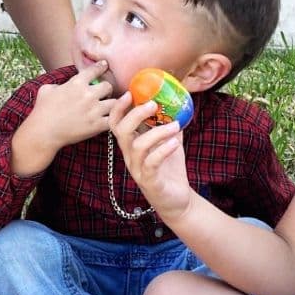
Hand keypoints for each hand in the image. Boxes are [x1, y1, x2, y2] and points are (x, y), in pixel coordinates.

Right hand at [24, 60, 114, 150]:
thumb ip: (58, 84)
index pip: (95, 69)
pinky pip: (113, 119)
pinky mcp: (97, 125)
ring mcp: (94, 110)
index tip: (104, 66)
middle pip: (108, 86)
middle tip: (103, 95)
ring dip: (111, 104)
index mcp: (76, 83)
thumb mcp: (46, 90)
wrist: (43, 133)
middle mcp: (88, 94)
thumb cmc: (42, 111)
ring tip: (106, 108)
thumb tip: (62, 86)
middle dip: (106, 90)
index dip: (101, 67)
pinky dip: (112, 119)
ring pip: (115, 102)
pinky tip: (107, 120)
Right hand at [109, 91, 192, 221]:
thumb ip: (169, 125)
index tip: (129, 93)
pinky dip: (163, 150)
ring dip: (157, 132)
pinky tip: (175, 142)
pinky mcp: (150, 182)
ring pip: (138, 146)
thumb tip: (178, 103)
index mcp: (131, 146)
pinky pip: (152, 163)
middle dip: (136, 115)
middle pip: (122, 132)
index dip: (119, 109)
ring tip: (175, 125)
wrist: (178, 201)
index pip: (116, 125)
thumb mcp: (170, 143)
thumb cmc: (170, 170)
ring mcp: (139, 170)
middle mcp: (131, 157)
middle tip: (153, 104)